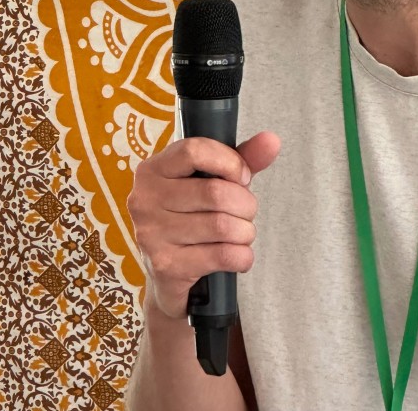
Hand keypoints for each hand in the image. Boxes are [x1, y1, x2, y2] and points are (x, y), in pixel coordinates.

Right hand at [127, 131, 281, 319]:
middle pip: (215, 192)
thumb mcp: (213, 181)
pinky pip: (222, 255)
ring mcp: (152, 234)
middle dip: (245, 204)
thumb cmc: (192, 217)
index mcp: (153, 170)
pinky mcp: (166, 266)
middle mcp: (145, 199)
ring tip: (242, 233)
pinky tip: (240, 255)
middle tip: (246, 212)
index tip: (243, 177)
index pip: (195, 151)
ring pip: (222, 225)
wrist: (167, 277)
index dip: (230, 162)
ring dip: (245, 231)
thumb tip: (271, 140)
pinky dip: (242, 256)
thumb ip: (243, 158)